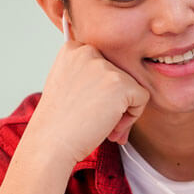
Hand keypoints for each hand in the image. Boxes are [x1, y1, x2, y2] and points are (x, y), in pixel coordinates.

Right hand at [29, 40, 149, 164]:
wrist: (50, 144)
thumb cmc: (59, 122)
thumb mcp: (68, 85)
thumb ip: (91, 75)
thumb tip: (122, 80)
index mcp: (73, 49)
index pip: (105, 64)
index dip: (102, 90)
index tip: (88, 106)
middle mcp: (89, 52)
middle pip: (120, 75)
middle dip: (114, 101)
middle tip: (96, 120)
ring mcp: (105, 67)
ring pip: (132, 87)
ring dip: (123, 111)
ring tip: (103, 127)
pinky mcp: (121, 84)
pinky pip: (142, 98)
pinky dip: (133, 117)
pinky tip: (112, 128)